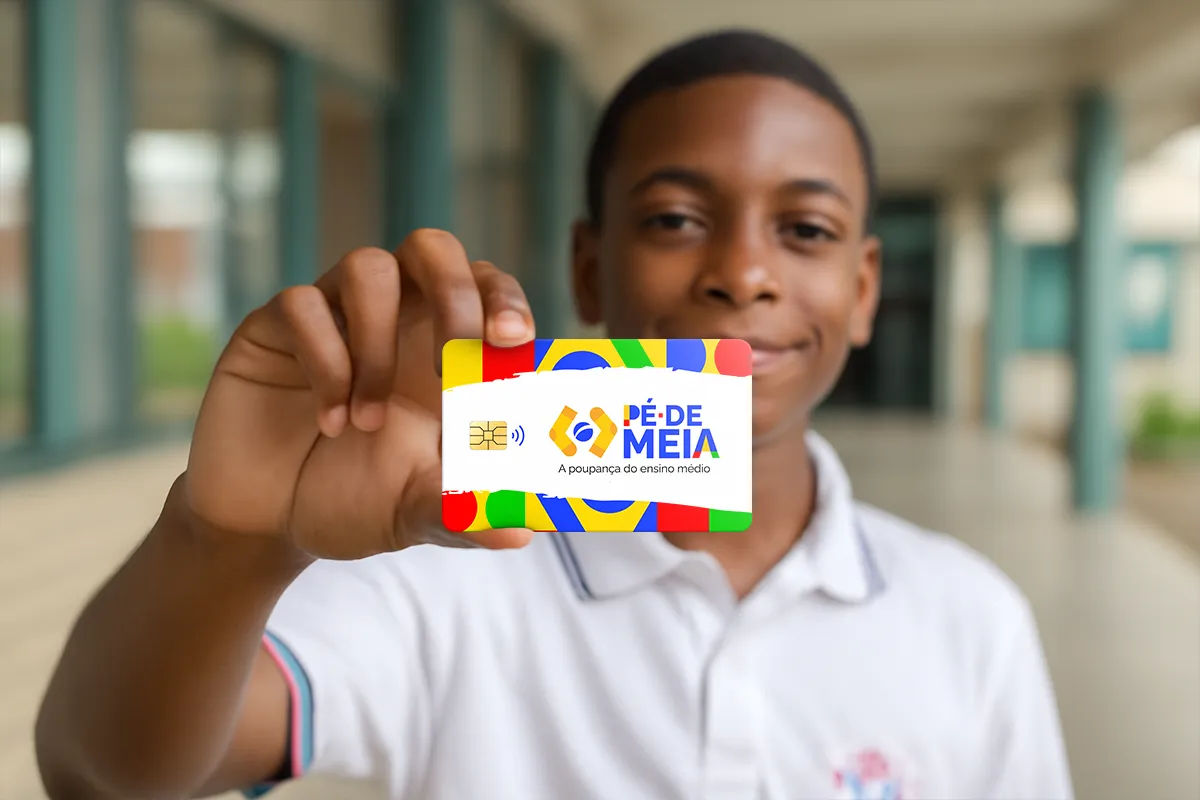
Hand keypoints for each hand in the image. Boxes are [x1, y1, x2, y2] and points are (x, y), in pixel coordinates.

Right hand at [183, 229, 536, 559]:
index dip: (505, 300)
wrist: (268, 522)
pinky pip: (302, 304)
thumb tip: (522, 532)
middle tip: (450, 364)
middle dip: (454, 294)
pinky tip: (329, 422)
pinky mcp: (276, 327)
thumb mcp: (419, 513)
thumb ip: (468, 515)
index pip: (488, 289)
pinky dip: (325, 363)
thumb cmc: (357, 501)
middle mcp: (394, 318)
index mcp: (444, 347)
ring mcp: (335, 316)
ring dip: (377, 346)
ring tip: (369, 422)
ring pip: (368, 267)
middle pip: (433, 249)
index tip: (512, 341)